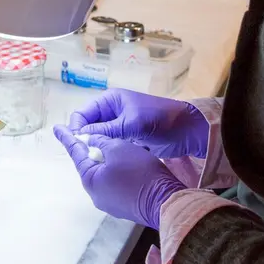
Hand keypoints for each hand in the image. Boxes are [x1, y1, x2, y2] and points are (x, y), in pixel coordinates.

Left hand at [54, 126, 185, 229]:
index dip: (68, 137)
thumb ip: (101, 141)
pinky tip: (127, 163)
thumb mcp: (119, 148)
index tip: (57, 128)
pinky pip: (116, 183)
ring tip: (114, 146)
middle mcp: (96, 194)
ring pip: (104, 174)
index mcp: (90, 180)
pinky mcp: (123, 206)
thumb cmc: (139, 172)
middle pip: (90, 165)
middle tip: (89, 133)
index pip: (76, 153)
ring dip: (107, 160)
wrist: (165, 201)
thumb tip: (90, 140)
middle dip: (90, 149)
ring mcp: (110, 203)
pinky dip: (117, 171)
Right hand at [68, 89, 209, 158]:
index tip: (77, 146)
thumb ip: (105, 131)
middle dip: (86, 140)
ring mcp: (120, 125)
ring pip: (99, 138)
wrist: (187, 130)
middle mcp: (112, 111)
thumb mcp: (130, 124)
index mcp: (109, 100)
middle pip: (89, 127)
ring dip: (97, 148)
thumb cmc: (159, 120)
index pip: (82, 114)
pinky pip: (111, 145)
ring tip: (96, 162)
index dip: (77, 128)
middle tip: (86, 157)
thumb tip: (79, 137)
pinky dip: (109, 152)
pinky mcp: (128, 138)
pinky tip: (108, 163)